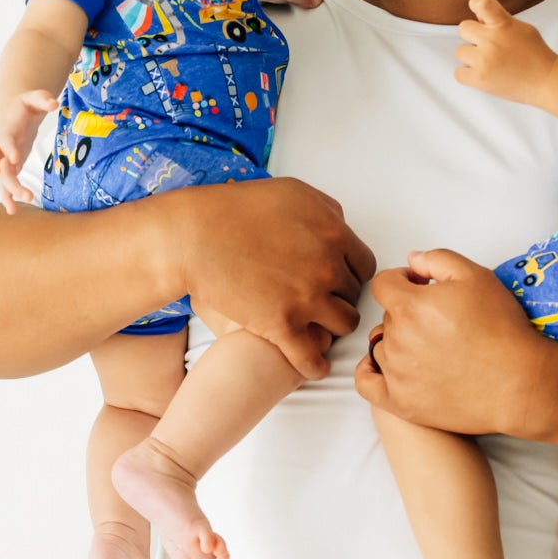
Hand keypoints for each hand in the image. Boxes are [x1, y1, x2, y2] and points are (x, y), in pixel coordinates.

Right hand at [0, 89, 57, 212]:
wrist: (14, 112)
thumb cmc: (27, 105)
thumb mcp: (35, 98)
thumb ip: (43, 99)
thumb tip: (54, 103)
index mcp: (8, 129)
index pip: (5, 139)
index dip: (8, 148)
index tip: (14, 159)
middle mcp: (2, 146)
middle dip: (5, 177)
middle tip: (19, 190)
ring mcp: (3, 158)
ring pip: (1, 177)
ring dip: (7, 192)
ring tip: (13, 209)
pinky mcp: (9, 167)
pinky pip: (5, 183)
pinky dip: (8, 196)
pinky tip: (13, 210)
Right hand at [180, 177, 376, 379]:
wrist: (193, 237)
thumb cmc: (235, 209)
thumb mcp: (291, 193)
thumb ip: (326, 211)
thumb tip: (341, 227)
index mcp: (334, 234)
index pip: (364, 266)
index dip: (349, 274)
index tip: (336, 281)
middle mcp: (327, 267)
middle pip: (353, 295)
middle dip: (339, 298)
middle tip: (320, 302)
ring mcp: (307, 299)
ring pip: (343, 325)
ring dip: (332, 328)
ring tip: (318, 328)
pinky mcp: (282, 326)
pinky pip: (313, 358)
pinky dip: (315, 365)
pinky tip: (312, 365)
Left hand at [354, 248, 548, 434]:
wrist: (519, 383)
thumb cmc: (501, 329)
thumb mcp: (476, 276)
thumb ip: (437, 259)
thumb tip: (411, 261)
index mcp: (410, 306)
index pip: (384, 284)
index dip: (402, 279)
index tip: (420, 286)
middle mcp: (397, 340)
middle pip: (387, 316)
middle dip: (407, 311)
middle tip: (439, 320)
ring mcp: (396, 374)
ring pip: (381, 346)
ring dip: (398, 341)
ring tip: (429, 346)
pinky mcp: (401, 402)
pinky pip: (367, 383)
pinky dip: (371, 371)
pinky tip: (387, 366)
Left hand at [455, 0, 557, 106]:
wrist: (546, 81)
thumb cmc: (536, 55)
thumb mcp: (522, 29)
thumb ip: (500, 21)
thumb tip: (478, 18)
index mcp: (504, 24)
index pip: (481, 2)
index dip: (476, 4)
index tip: (478, 13)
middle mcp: (492, 40)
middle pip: (463, 28)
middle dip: (473, 36)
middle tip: (487, 46)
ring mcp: (484, 60)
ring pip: (460, 51)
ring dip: (470, 57)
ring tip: (488, 63)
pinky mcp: (480, 79)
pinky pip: (458, 73)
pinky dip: (468, 74)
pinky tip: (483, 73)